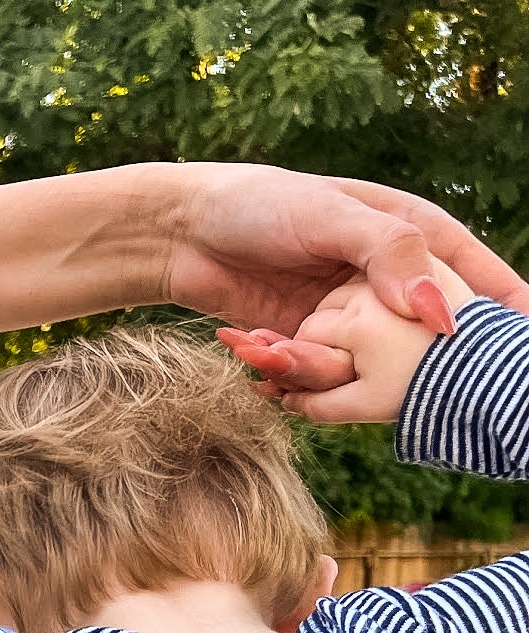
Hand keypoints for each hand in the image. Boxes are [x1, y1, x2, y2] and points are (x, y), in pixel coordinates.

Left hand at [0, 165, 526, 370]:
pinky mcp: (303, 341)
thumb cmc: (260, 205)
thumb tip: (438, 310)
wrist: (182, 231)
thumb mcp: (331, 217)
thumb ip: (389, 255)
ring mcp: (345, 316)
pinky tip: (253, 359)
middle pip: (422, 335)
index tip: (520, 346)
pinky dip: (286, 374)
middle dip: (404, 363)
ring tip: (271, 349)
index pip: (476, 275)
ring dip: (318, 368)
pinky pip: (311, 374)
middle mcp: (384, 281)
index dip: (504, 311)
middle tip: (399, 383)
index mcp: (411, 236)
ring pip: (360, 364)